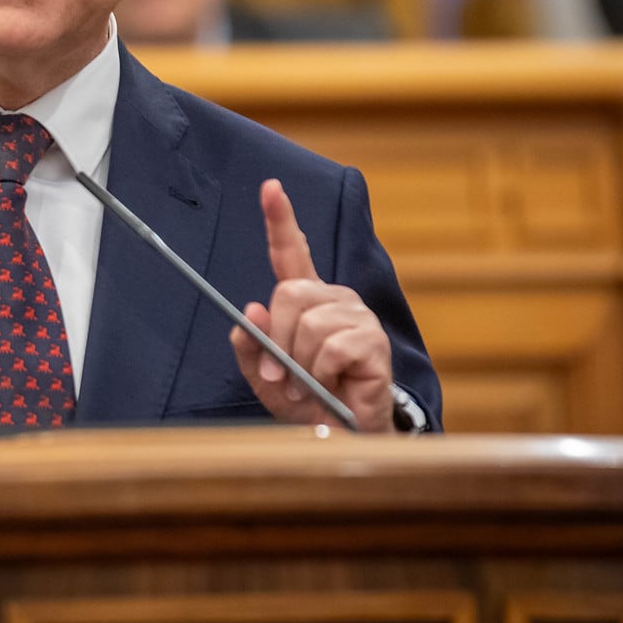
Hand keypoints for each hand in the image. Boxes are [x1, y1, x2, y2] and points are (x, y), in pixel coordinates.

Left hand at [230, 179, 394, 432]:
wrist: (339, 435)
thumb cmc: (305, 401)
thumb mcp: (263, 376)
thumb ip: (250, 346)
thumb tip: (249, 310)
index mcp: (306, 300)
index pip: (291, 251)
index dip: (280, 218)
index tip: (269, 186)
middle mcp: (334, 298)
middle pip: (289, 294)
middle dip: (276, 340)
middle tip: (282, 376)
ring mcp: (356, 316)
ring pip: (309, 324)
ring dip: (301, 364)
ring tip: (312, 384)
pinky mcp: (372, 340)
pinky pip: (331, 347)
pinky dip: (321, 374)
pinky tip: (334, 384)